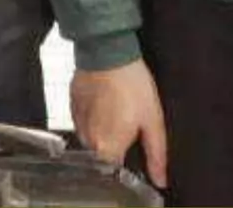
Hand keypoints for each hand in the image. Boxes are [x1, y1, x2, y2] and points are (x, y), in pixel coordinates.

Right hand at [71, 61, 168, 188]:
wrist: (108, 53)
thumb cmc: (132, 84)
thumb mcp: (153, 120)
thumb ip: (156, 155)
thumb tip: (160, 180)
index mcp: (108, 148)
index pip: (116, 172)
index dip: (128, 165)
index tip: (135, 150)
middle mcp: (89, 141)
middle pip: (104, 155)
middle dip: (117, 145)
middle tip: (129, 124)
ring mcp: (77, 124)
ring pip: (93, 139)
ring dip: (104, 131)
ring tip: (117, 110)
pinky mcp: (72, 108)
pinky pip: (84, 122)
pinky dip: (94, 116)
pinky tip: (105, 102)